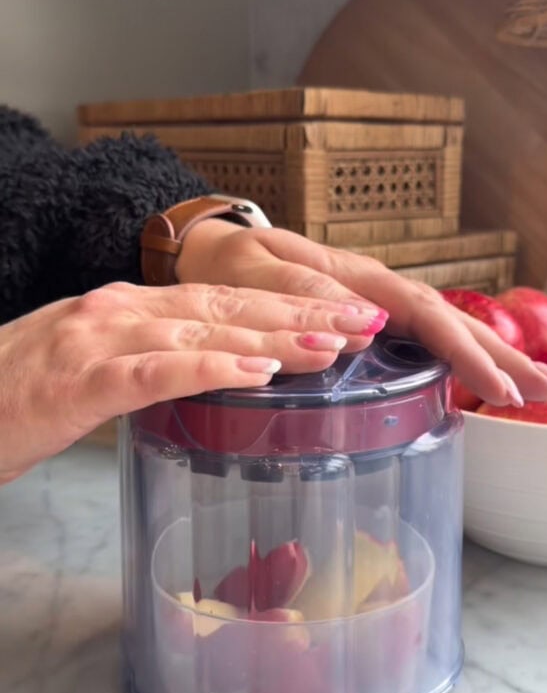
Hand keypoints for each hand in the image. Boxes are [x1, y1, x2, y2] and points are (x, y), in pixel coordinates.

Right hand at [0, 282, 380, 483]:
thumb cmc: (15, 394)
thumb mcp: (90, 365)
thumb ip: (146, 359)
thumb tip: (209, 369)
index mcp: (126, 307)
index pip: (223, 298)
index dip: (288, 303)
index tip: (342, 313)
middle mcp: (119, 309)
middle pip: (228, 305)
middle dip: (302, 313)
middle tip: (365, 322)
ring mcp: (98, 338)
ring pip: (203, 330)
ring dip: (275, 336)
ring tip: (334, 344)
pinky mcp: (80, 379)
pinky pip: (156, 370)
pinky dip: (211, 368)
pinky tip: (257, 372)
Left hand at [177, 220, 546, 405]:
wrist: (214, 248)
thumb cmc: (231, 264)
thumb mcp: (258, 272)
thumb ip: (305, 294)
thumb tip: (366, 325)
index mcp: (354, 279)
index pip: (425, 316)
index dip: (465, 352)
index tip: (498, 388)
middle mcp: (373, 290)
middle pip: (449, 321)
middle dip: (499, 356)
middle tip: (544, 392)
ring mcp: (374, 302)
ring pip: (442, 327)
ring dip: (488, 356)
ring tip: (530, 390)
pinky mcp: (367, 315)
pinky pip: (422, 335)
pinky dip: (456, 355)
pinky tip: (477, 375)